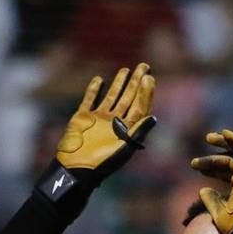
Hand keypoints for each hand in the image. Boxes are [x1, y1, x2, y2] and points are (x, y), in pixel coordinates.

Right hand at [57, 63, 155, 181]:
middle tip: (144, 66)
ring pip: (111, 96)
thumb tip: (154, 117)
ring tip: (125, 70)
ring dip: (119, 84)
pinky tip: (99, 80)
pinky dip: (94, 90)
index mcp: (127, 130)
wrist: (77, 167)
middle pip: (128, 98)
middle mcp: (115, 122)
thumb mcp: (124, 147)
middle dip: (136, 82)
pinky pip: (90, 100)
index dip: (145, 92)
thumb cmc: (103, 161)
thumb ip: (138, 131)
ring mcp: (99, 119)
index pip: (139, 107)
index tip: (149, 78)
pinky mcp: (83, 117)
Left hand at [189, 128, 232, 233]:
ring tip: (208, 138)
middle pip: (230, 163)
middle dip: (212, 160)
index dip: (213, 170)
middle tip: (195, 161)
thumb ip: (211, 201)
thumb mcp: (219, 213)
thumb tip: (203, 190)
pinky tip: (224, 133)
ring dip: (223, 143)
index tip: (198, 170)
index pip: (228, 174)